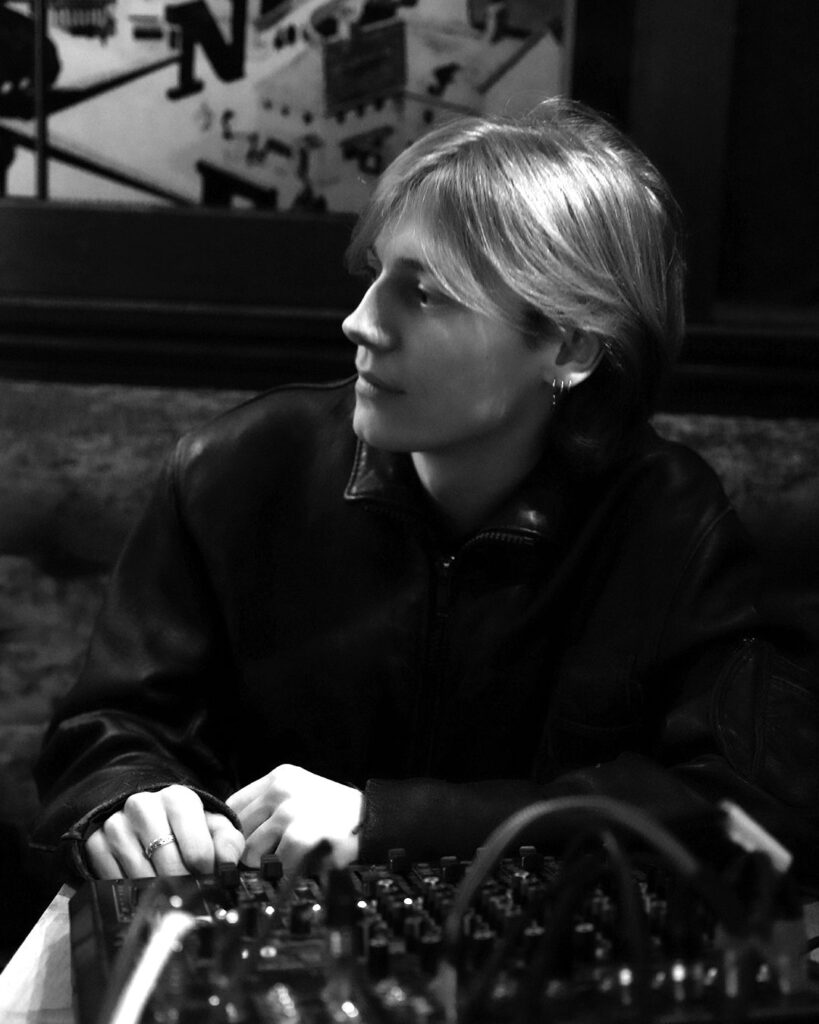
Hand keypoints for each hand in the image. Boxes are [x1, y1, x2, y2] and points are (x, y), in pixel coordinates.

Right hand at [85, 784, 244, 878]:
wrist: (147, 816)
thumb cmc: (186, 825)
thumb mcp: (212, 826)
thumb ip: (228, 843)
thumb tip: (228, 867)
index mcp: (178, 799)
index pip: (197, 850)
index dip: (207, 874)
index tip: (209, 881)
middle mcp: (144, 806)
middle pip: (169, 866)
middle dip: (183, 886)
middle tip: (189, 895)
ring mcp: (117, 825)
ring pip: (141, 877)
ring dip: (157, 892)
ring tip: (167, 892)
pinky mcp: (96, 843)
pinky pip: (114, 881)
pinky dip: (130, 891)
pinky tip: (142, 887)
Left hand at [226, 764, 362, 874]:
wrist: (374, 820)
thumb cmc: (334, 814)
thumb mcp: (299, 795)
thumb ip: (268, 808)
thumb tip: (232, 838)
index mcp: (278, 777)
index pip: (232, 805)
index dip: (235, 830)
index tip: (245, 844)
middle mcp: (280, 789)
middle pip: (238, 831)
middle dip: (251, 849)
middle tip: (274, 855)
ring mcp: (290, 810)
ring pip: (251, 850)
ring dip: (269, 863)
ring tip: (292, 857)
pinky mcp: (302, 833)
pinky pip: (275, 864)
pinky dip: (287, 871)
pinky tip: (304, 862)